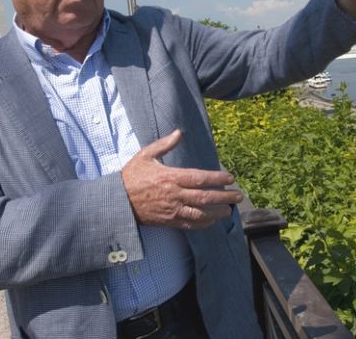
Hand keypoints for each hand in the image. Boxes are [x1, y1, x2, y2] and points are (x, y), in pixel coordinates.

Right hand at [120, 129, 243, 229]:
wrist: (117, 201)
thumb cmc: (131, 176)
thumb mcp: (145, 155)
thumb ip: (164, 145)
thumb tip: (178, 132)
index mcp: (170, 177)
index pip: (200, 178)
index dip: (217, 178)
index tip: (230, 178)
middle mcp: (174, 195)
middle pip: (205, 197)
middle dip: (225, 197)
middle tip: (238, 196)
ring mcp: (172, 209)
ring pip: (200, 213)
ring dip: (217, 212)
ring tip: (229, 210)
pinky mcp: (168, 221)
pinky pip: (190, 224)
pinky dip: (203, 223)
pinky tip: (212, 221)